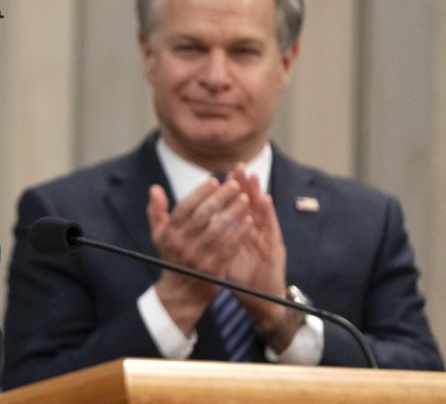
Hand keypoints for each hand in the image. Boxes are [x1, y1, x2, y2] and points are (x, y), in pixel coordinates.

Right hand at [147, 179, 251, 334]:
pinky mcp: (213, 268)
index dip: (200, 193)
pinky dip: (239, 232)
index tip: (214, 181)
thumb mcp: (159, 235)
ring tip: (245, 199)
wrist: (181, 293)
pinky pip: (229, 246)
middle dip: (220, 198)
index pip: (185, 207)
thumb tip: (155, 188)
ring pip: (219, 229)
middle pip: (203, 215)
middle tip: (235, 185)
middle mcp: (182, 244)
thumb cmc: (172, 257)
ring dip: (233, 212)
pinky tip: (248, 221)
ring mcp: (198, 257)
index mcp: (170, 233)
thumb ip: (157, 211)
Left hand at [227, 164, 301, 351]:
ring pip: (261, 211)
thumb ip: (210, 239)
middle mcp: (255, 232)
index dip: (228, 193)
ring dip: (257, 192)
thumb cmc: (241, 278)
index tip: (219, 175)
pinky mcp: (275, 249)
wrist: (260, 301)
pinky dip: (268, 213)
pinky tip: (265, 199)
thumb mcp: (221, 257)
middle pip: (249, 204)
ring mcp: (266, 239)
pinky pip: (271, 228)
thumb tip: (193, 225)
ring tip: (251, 175)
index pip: (234, 207)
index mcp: (241, 232)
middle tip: (237, 166)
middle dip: (243, 185)